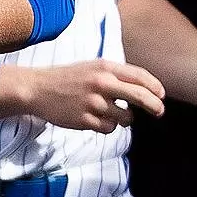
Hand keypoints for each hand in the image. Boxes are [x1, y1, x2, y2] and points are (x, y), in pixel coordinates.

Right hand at [0, 61, 165, 132]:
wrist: (35, 89)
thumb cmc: (66, 78)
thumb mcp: (92, 67)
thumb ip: (116, 75)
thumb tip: (145, 90)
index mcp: (105, 67)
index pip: (141, 77)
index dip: (156, 88)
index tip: (161, 95)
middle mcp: (101, 83)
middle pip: (141, 97)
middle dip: (155, 106)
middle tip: (159, 111)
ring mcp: (93, 103)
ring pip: (126, 117)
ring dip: (124, 118)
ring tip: (110, 113)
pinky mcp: (84, 119)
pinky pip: (109, 128)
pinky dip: (107, 126)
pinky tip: (95, 119)